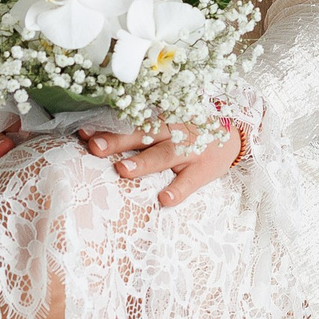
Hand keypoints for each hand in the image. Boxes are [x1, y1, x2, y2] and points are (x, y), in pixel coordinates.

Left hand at [81, 121, 243, 209]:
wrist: (236, 134)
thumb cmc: (191, 130)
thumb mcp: (169, 121)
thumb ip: (140, 127)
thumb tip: (95, 136)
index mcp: (161, 119)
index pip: (129, 120)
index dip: (106, 124)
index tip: (83, 130)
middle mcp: (173, 131)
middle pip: (142, 134)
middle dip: (117, 140)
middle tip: (94, 146)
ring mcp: (189, 150)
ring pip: (164, 154)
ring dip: (143, 162)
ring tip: (123, 170)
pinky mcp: (203, 170)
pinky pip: (190, 182)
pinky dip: (178, 190)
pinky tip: (165, 199)